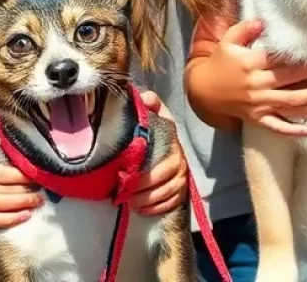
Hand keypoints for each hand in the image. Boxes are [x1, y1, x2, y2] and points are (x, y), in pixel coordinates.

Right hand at [0, 125, 42, 226]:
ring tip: (39, 201)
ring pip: (0, 208)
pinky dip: (10, 220)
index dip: (20, 176)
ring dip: (22, 205)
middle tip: (43, 188)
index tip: (36, 174)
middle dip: (25, 191)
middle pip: (4, 192)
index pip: (1, 174)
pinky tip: (25, 216)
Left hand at [129, 91, 188, 215]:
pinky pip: (171, 204)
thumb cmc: (159, 130)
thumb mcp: (156, 114)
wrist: (169, 143)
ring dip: (147, 201)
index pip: (165, 164)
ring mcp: (182, 178)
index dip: (147, 174)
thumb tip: (145, 97)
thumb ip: (151, 103)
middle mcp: (181, 163)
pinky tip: (141, 209)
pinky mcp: (181, 191)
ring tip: (129, 201)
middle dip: (143, 190)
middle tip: (124, 193)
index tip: (129, 177)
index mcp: (174, 145)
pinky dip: (155, 208)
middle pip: (163, 183)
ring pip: (166, 195)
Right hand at [197, 19, 306, 136]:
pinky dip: (295, 130)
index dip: (305, 60)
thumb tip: (263, 22)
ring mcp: (259, 105)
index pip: (283, 61)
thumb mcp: (228, 40)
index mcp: (252, 64)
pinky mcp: (258, 119)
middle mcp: (258, 85)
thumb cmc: (220, 62)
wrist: (204, 90)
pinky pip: (278, 127)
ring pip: (289, 105)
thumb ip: (245, 29)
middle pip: (291, 83)